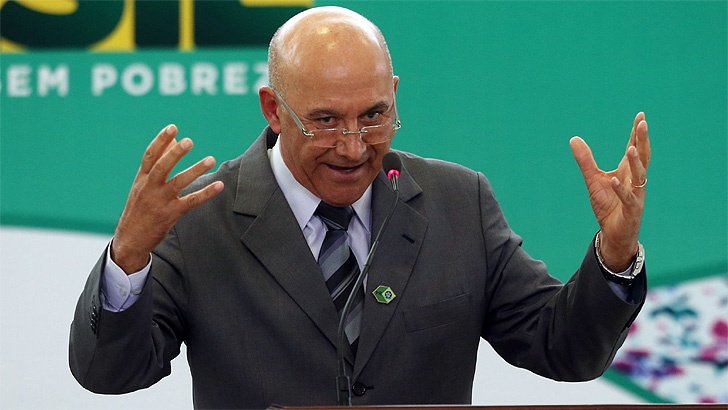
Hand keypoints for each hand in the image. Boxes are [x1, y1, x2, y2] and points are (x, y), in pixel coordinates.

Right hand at [111, 125, 223, 273]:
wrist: (130, 238)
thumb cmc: (140, 207)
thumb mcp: (144, 185)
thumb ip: (159, 163)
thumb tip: (174, 141)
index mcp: (142, 178)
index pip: (150, 156)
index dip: (160, 141)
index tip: (172, 127)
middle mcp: (149, 188)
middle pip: (161, 167)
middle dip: (174, 154)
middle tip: (188, 141)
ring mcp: (159, 201)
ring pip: (178, 183)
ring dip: (195, 170)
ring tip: (211, 159)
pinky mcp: (170, 214)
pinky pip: (191, 201)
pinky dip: (206, 193)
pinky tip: (219, 185)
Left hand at [570, 112, 650, 270]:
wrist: (613, 234)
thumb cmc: (608, 205)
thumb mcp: (593, 179)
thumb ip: (585, 160)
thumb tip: (574, 138)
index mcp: (628, 172)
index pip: (635, 148)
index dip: (637, 134)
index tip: (640, 117)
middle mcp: (635, 181)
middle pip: (643, 158)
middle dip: (643, 141)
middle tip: (643, 124)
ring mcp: (635, 196)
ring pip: (639, 177)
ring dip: (635, 163)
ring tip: (630, 148)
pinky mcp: (631, 211)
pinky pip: (628, 198)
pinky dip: (621, 189)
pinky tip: (613, 180)